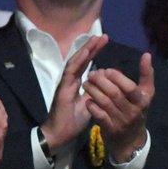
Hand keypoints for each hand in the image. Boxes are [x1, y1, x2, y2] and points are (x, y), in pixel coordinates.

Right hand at [42, 34, 107, 150]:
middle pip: (81, 59)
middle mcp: (70, 80)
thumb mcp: (91, 104)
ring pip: (75, 61)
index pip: (87, 64)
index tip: (104, 42)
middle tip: (102, 35)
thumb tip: (106, 86)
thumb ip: (96, 93)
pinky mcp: (62, 88)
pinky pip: (71, 71)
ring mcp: (65, 82)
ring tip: (95, 39)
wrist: (60, 133)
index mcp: (77, 83)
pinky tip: (85, 52)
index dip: (94, 53)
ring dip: (85, 49)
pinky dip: (78, 60)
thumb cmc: (73, 120)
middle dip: (91, 47)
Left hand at [83, 52, 155, 161]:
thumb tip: (147, 55)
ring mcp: (121, 121)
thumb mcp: (146, 95)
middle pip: (114, 93)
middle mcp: (133, 112)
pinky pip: (98, 115)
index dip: (117, 77)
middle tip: (92, 74)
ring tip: (87, 83)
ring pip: (104, 102)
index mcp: (143, 101)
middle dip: (101, 81)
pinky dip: (91, 105)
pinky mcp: (110, 129)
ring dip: (93, 91)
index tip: (107, 70)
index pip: (130, 87)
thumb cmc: (137, 111)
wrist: (131, 140)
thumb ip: (146, 75)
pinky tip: (87, 99)